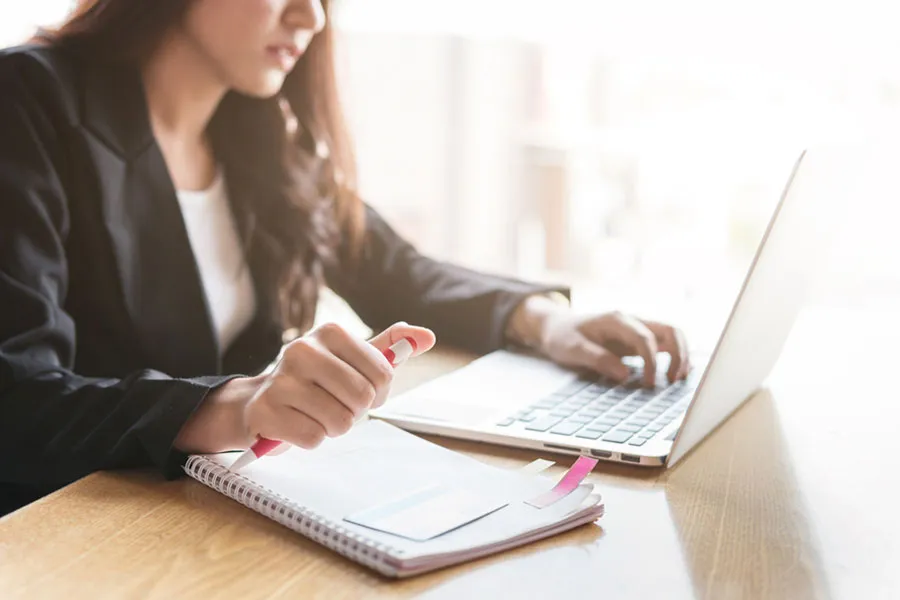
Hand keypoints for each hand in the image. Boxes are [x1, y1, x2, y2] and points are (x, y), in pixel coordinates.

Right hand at [175, 321, 435, 453]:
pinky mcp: (265, 411)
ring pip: (339, 421)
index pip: (383, 373)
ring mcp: (280, 380)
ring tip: (317, 415)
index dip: (379, 393)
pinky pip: (313, 438)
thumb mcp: (351, 359)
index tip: (365, 393)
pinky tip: (298, 425)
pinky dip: (312, 439)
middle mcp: (302, 349)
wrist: (259, 402)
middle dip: (356, 412)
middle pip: (361, 398)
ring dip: (334, 427)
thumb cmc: (316, 381)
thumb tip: (427, 336)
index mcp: (330, 333)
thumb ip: (390, 347)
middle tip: (339, 407)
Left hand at [509, 296, 689, 386]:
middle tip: (673, 381)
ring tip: (679, 379)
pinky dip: (675, 356)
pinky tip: (677, 373)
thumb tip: (624, 374)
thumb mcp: (572, 349)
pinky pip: (664, 343)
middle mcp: (632, 320)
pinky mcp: (638, 339)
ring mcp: (637, 328)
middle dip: (678, 355)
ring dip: (681, 355)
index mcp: (616, 320)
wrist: (556, 326)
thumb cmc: (563, 336)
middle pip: (669, 330)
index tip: (649, 384)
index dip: (651, 362)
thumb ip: (598, 359)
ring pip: (672, 335)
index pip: (644, 338)